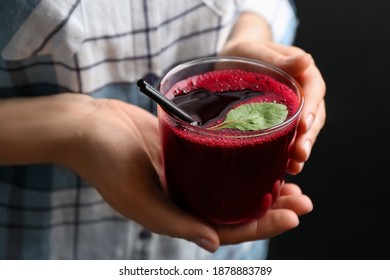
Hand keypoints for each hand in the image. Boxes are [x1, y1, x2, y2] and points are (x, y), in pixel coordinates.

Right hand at [54, 96, 311, 252]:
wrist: (87, 126)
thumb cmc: (105, 161)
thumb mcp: (136, 198)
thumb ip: (174, 223)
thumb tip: (214, 244)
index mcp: (175, 215)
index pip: (226, 229)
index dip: (262, 226)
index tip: (293, 215)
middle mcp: (185, 197)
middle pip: (235, 208)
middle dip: (272, 207)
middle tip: (303, 200)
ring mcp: (186, 173)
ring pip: (231, 184)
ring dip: (261, 184)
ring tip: (292, 179)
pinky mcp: (185, 150)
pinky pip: (219, 159)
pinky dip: (242, 160)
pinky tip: (261, 154)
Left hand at [220, 40, 325, 173]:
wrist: (233, 58)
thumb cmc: (246, 51)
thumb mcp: (258, 50)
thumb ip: (280, 59)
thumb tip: (306, 60)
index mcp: (302, 72)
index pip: (314, 91)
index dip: (311, 109)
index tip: (304, 125)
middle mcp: (302, 92)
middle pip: (313, 116)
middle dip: (307, 137)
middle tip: (300, 155)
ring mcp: (292, 108)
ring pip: (303, 130)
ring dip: (300, 148)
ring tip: (294, 166)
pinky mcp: (279, 120)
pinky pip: (288, 135)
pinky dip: (287, 150)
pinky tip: (283, 166)